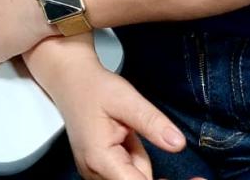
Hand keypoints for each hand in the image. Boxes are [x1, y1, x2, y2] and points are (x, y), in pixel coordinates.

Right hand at [49, 60, 195, 179]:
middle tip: (163, 151)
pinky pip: (127, 174)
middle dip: (156, 171)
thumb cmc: (94, 87)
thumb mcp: (127, 99)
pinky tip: (128, 140)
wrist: (70, 80)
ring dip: (143, 163)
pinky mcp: (99, 170)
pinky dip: (136, 162)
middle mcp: (94, 172)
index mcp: (100, 159)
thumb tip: (178, 144)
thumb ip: (152, 122)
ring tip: (129, 132)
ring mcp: (95, 173)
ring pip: (135, 179)